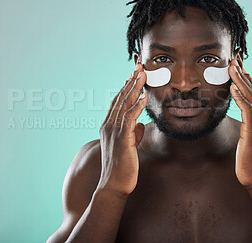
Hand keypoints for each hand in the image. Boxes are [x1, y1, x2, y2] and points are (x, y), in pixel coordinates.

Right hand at [96, 64, 146, 195]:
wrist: (113, 186)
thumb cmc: (121, 168)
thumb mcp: (128, 146)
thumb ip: (133, 134)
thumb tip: (140, 125)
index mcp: (109, 126)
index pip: (118, 102)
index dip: (126, 87)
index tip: (133, 75)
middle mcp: (109, 126)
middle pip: (120, 98)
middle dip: (130, 81)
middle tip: (139, 66)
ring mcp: (114, 131)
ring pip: (124, 104)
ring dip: (134, 87)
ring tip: (142, 73)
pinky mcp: (121, 138)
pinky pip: (129, 118)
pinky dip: (136, 105)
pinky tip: (143, 95)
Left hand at [229, 58, 251, 188]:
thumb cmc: (250, 159)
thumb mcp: (250, 137)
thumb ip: (248, 123)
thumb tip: (240, 113)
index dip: (248, 78)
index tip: (239, 66)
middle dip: (244, 73)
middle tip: (234, 59)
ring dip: (241, 80)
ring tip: (231, 67)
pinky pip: (247, 110)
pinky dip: (240, 97)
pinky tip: (232, 87)